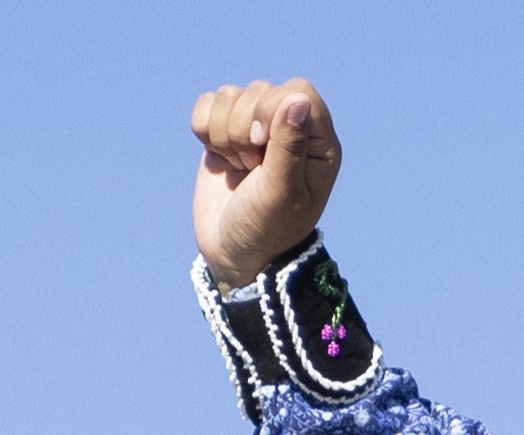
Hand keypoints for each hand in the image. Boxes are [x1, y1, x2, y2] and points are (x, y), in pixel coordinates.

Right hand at [187, 81, 341, 284]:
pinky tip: (218, 157)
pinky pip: (208, 104)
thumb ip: (289, 145)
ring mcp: (255, 128)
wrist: (234, 254)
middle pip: (259, 91)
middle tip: (251, 167)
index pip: (297, 90)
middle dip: (244, 130)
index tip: (262, 147)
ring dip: (224, 134)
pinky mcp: (225, 133)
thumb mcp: (282, 192)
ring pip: (231, 96)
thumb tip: (296, 99)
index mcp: (318, 140)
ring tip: (239, 167)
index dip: (271, 110)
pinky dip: (205, 129)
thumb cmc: (268, 228)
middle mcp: (289, 128)